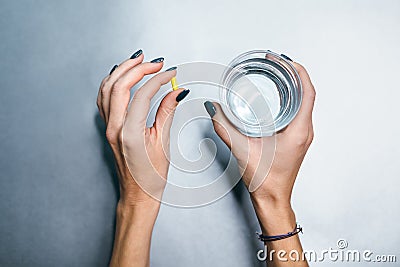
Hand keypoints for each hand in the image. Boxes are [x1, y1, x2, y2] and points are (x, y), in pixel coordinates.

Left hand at [97, 52, 187, 207]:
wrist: (138, 194)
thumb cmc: (150, 177)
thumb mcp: (163, 143)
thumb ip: (167, 112)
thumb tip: (176, 92)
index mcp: (130, 133)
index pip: (142, 94)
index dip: (158, 79)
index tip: (171, 73)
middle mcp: (114, 128)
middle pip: (119, 86)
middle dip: (137, 68)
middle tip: (155, 62)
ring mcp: (108, 128)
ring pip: (107, 89)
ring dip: (122, 71)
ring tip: (138, 61)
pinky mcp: (108, 128)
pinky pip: (104, 98)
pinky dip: (112, 83)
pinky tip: (121, 76)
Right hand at [206, 58, 313, 265]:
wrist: (273, 199)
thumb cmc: (266, 181)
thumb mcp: (242, 150)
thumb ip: (224, 128)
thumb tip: (213, 109)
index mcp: (298, 130)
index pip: (308, 92)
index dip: (298, 72)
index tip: (286, 60)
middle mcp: (305, 131)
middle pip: (307, 93)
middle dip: (293, 74)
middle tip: (277, 63)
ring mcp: (302, 135)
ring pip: (304, 102)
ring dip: (292, 86)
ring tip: (277, 74)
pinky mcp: (297, 139)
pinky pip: (299, 112)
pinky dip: (290, 99)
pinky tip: (276, 97)